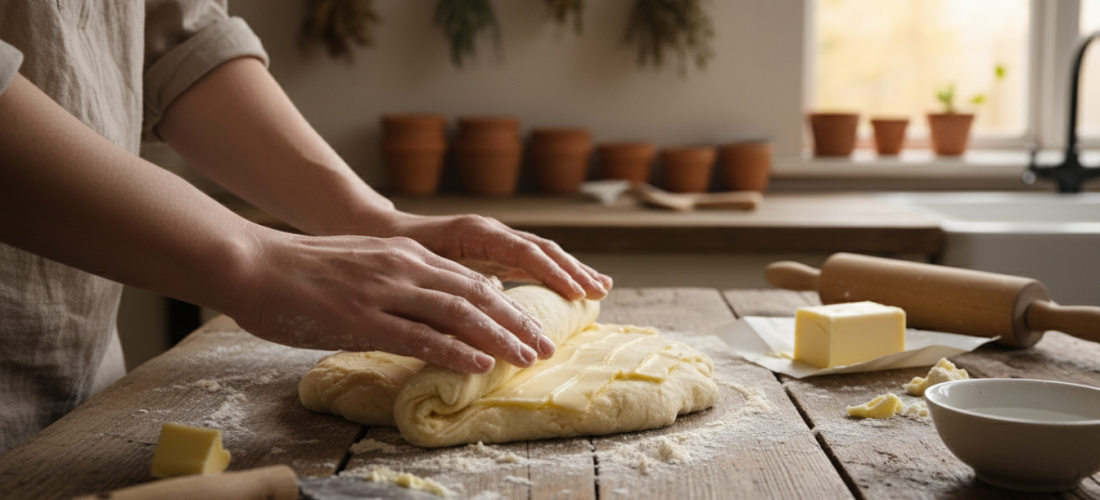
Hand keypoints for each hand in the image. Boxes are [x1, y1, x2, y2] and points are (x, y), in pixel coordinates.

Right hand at [229, 231, 555, 373]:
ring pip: (456, 313)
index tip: (531, 325)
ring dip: (498, 336)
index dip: (505, 304)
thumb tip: (427, 307)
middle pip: (475, 294)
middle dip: (516, 321)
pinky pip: (417, 336)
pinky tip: (478, 364)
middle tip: (544, 346)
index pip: (468, 279)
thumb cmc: (300, 270)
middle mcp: (402, 267)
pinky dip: (453, 350)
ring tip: (527, 357)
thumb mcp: (361, 264)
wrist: (251, 263)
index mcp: (404, 254)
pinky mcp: (360, 318)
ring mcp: (383, 291)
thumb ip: (397, 279)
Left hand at [377, 212, 612, 301]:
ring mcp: (494, 240)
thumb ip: (452, 280)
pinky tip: (574, 287)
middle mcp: (490, 232)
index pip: (524, 251)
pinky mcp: (494, 252)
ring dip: (571, 271)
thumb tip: (489, 298)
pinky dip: (555, 274)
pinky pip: (532, 261)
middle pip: (542, 249)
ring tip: (601, 289)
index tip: (576, 293)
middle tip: (600, 294)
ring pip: (542, 253)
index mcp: (475, 232)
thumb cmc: (394, 251)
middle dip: (572, 271)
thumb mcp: (420, 267)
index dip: (552, 273)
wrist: (379, 231)